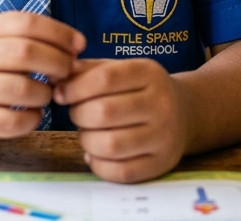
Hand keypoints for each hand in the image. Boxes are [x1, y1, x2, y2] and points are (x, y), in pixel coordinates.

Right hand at [0, 12, 84, 143]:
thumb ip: (26, 37)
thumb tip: (76, 45)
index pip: (26, 22)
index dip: (59, 32)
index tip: (79, 45)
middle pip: (25, 52)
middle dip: (57, 62)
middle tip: (68, 71)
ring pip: (22, 89)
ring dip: (46, 93)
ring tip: (49, 94)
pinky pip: (14, 121)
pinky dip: (34, 118)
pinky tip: (35, 113)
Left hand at [54, 58, 190, 182]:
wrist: (185, 112)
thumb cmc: (142, 88)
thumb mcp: (123, 69)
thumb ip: (90, 70)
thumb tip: (55, 77)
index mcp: (149, 73)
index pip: (106, 78)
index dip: (76, 86)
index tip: (61, 93)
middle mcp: (161, 104)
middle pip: (105, 112)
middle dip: (79, 114)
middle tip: (75, 113)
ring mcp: (163, 137)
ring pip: (111, 145)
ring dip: (86, 140)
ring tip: (85, 132)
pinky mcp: (161, 165)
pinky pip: (122, 172)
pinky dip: (99, 165)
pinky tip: (94, 153)